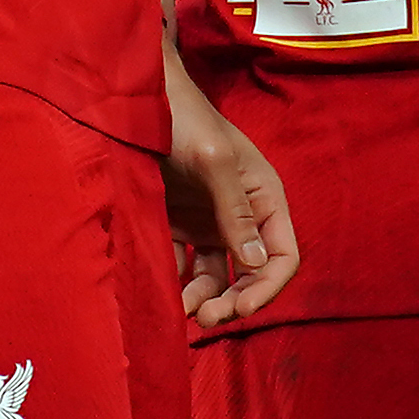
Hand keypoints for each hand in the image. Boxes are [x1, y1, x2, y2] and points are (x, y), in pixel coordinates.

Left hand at [162, 72, 298, 329]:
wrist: (136, 99)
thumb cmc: (183, 119)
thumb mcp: (215, 161)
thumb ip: (235, 211)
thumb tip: (255, 263)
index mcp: (264, 198)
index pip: (283, 256)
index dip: (267, 288)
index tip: (240, 308)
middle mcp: (241, 215)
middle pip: (250, 274)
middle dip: (232, 300)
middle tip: (205, 319)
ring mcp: (209, 221)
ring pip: (216, 276)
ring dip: (204, 297)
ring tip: (180, 308)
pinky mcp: (177, 224)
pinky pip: (182, 265)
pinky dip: (176, 282)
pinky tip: (162, 289)